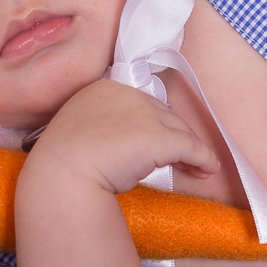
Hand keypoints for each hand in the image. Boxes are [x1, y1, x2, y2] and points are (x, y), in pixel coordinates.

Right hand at [24, 79, 220, 194]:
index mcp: (103, 90)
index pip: (140, 105)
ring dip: (193, 149)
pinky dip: (204, 159)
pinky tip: (207, 169)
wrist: (59, 176)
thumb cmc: (63, 163)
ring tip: (200, 167)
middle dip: (177, 136)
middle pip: (163, 115)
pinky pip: (191, 148)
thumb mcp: (81, 134)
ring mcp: (144, 115)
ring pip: (179, 130)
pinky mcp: (158, 138)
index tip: (159, 143)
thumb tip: (128, 145)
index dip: (154, 124)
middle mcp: (127, 95)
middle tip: (186, 158)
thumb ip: (104, 129)